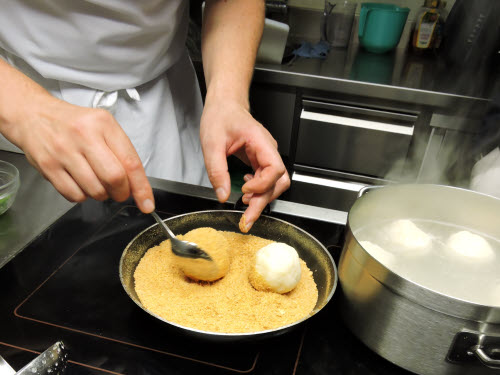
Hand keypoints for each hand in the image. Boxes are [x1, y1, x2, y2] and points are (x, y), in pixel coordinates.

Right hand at [8, 94, 154, 212]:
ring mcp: (64, 151)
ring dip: (101, 194)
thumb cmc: (73, 123)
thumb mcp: (103, 125)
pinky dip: (82, 196)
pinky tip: (80, 183)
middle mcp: (84, 136)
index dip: (141, 188)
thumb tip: (136, 184)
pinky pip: (74, 195)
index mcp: (103, 124)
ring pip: (95, 190)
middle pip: (114, 179)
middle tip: (119, 191)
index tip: (147, 203)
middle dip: (121, 192)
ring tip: (96, 182)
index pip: (131, 162)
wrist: (33, 114)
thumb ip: (121, 151)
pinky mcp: (48, 166)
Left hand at [200, 98, 289, 231]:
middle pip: (279, 181)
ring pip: (275, 184)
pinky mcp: (260, 161)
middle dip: (263, 201)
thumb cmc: (221, 116)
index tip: (243, 190)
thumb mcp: (212, 143)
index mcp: (260, 142)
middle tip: (247, 217)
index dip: (262, 184)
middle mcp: (268, 150)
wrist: (224, 105)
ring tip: (246, 207)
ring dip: (262, 199)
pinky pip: (266, 180)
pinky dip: (258, 192)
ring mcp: (266, 156)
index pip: (275, 169)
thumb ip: (217, 170)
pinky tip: (245, 192)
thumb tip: (222, 194)